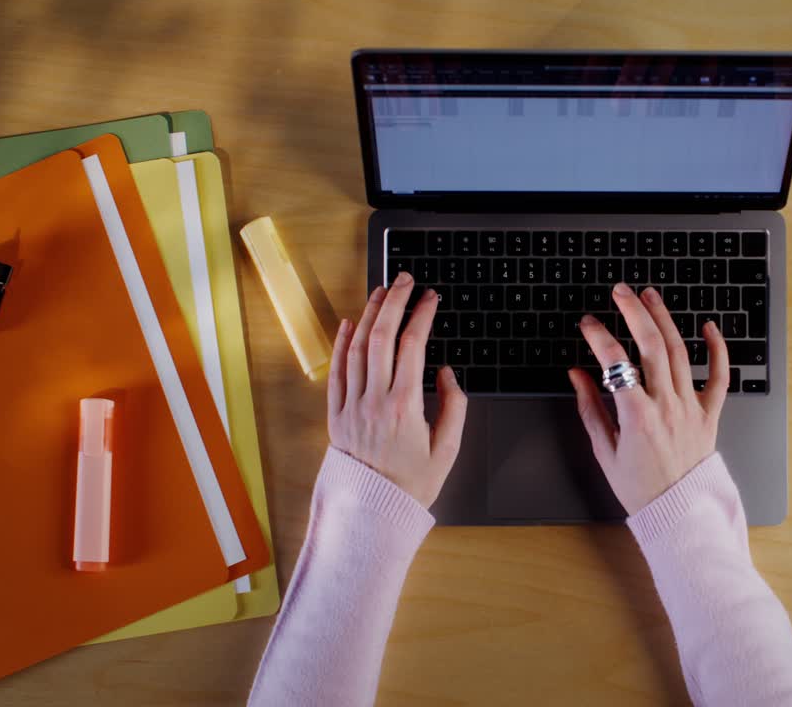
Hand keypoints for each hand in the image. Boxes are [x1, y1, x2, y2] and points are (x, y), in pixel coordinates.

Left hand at [326, 272, 467, 507]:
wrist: (373, 511)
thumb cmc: (412, 484)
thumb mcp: (448, 450)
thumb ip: (455, 408)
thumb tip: (448, 374)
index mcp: (405, 407)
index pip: (413, 346)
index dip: (422, 315)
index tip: (430, 298)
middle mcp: (374, 400)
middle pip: (381, 337)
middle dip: (394, 302)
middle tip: (404, 280)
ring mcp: (351, 406)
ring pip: (357, 348)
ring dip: (369, 315)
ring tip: (381, 293)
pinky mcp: (336, 414)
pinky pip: (336, 371)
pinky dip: (341, 343)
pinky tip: (349, 324)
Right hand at [568, 283, 729, 514]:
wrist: (679, 513)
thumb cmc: (641, 488)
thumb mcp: (605, 450)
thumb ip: (590, 409)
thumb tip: (577, 376)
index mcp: (637, 416)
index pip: (615, 363)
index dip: (599, 337)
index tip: (588, 324)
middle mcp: (667, 406)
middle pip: (651, 346)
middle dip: (634, 312)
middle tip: (621, 292)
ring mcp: (691, 407)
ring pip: (680, 352)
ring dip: (665, 320)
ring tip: (650, 297)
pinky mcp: (709, 414)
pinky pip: (720, 376)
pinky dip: (717, 349)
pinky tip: (708, 328)